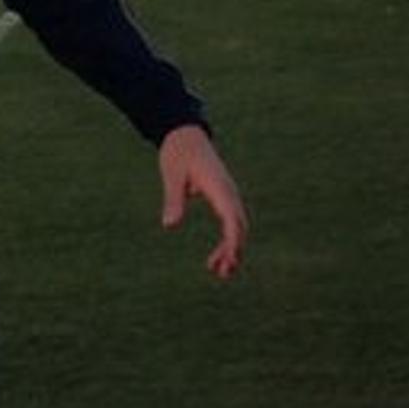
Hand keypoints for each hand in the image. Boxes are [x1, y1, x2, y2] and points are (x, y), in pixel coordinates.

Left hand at [158, 123, 247, 278]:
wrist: (184, 134)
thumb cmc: (178, 153)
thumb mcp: (172, 175)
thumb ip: (173, 199)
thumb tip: (169, 225)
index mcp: (218, 187)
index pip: (232, 217)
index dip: (233, 240)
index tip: (230, 259)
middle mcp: (228, 192)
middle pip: (239, 226)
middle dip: (233, 251)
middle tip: (220, 273)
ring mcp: (228, 195)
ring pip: (237, 227)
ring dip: (231, 250)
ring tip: (218, 272)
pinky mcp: (223, 197)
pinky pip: (231, 223)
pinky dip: (227, 241)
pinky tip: (215, 258)